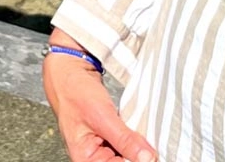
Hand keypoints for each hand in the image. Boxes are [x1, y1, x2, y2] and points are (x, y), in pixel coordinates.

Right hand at [43, 36, 156, 161]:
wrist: (71, 71)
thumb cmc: (76, 93)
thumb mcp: (102, 117)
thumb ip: (124, 139)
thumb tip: (147, 158)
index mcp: (87, 160)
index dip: (138, 160)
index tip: (152, 153)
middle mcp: (94, 157)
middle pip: (124, 161)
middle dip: (138, 152)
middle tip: (147, 140)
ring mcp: (102, 146)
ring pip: (128, 153)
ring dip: (138, 144)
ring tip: (141, 131)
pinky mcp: (109, 136)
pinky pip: (126, 141)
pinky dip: (134, 135)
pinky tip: (137, 127)